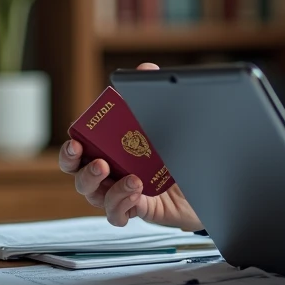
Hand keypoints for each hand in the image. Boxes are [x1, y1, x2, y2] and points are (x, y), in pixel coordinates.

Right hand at [58, 62, 202, 231]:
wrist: (213, 174)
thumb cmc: (182, 145)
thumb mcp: (168, 118)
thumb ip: (153, 93)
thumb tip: (145, 69)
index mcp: (111, 150)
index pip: (79, 152)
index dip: (71, 150)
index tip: (76, 141)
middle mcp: (112, 173)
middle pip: (80, 178)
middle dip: (82, 171)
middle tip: (99, 163)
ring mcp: (124, 194)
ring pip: (97, 198)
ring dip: (108, 188)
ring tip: (131, 178)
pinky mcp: (140, 210)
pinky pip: (118, 215)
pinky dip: (122, 205)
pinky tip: (135, 194)